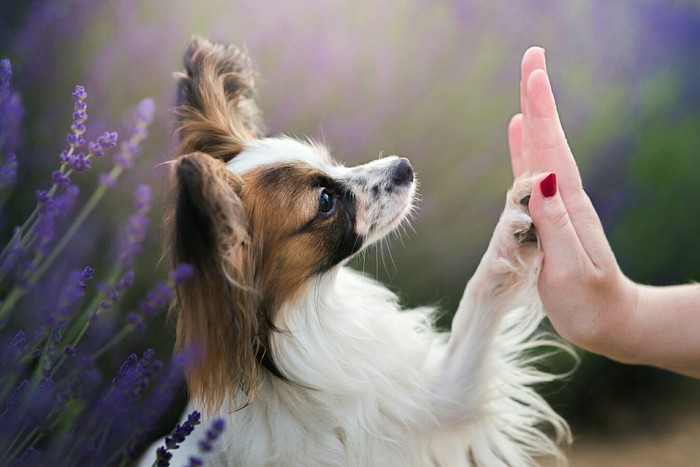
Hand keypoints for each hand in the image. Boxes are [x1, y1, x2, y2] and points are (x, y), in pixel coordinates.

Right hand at [507, 47, 639, 360]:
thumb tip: (538, 179)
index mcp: (566, 207)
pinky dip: (525, 150)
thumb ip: (553, 225)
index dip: (541, 112)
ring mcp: (558, 205)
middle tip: (532, 59)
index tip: (533, 74)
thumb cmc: (589, 304)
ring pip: (541, 153)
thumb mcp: (569, 270)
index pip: (550, 151)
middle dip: (539, 100)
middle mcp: (563, 198)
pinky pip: (533, 175)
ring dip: (534, 118)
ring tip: (526, 88)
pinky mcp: (551, 216)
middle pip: (548, 141)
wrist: (611, 321)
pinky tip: (518, 134)